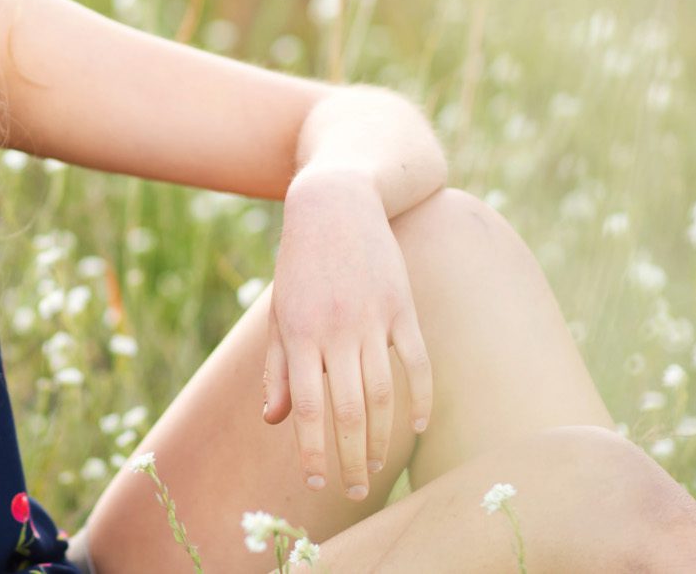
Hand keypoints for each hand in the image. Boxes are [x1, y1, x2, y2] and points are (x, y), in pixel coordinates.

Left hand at [262, 168, 434, 501]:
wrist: (335, 203)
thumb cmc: (300, 265)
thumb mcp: (280, 312)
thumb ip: (278, 369)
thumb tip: (275, 422)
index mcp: (300, 333)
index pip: (307, 406)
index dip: (312, 449)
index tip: (315, 481)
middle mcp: (336, 330)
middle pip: (348, 410)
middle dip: (351, 458)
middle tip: (356, 491)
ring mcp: (372, 318)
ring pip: (383, 392)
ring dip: (383, 437)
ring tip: (379, 467)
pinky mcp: (402, 306)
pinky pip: (416, 362)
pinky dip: (420, 398)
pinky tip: (416, 427)